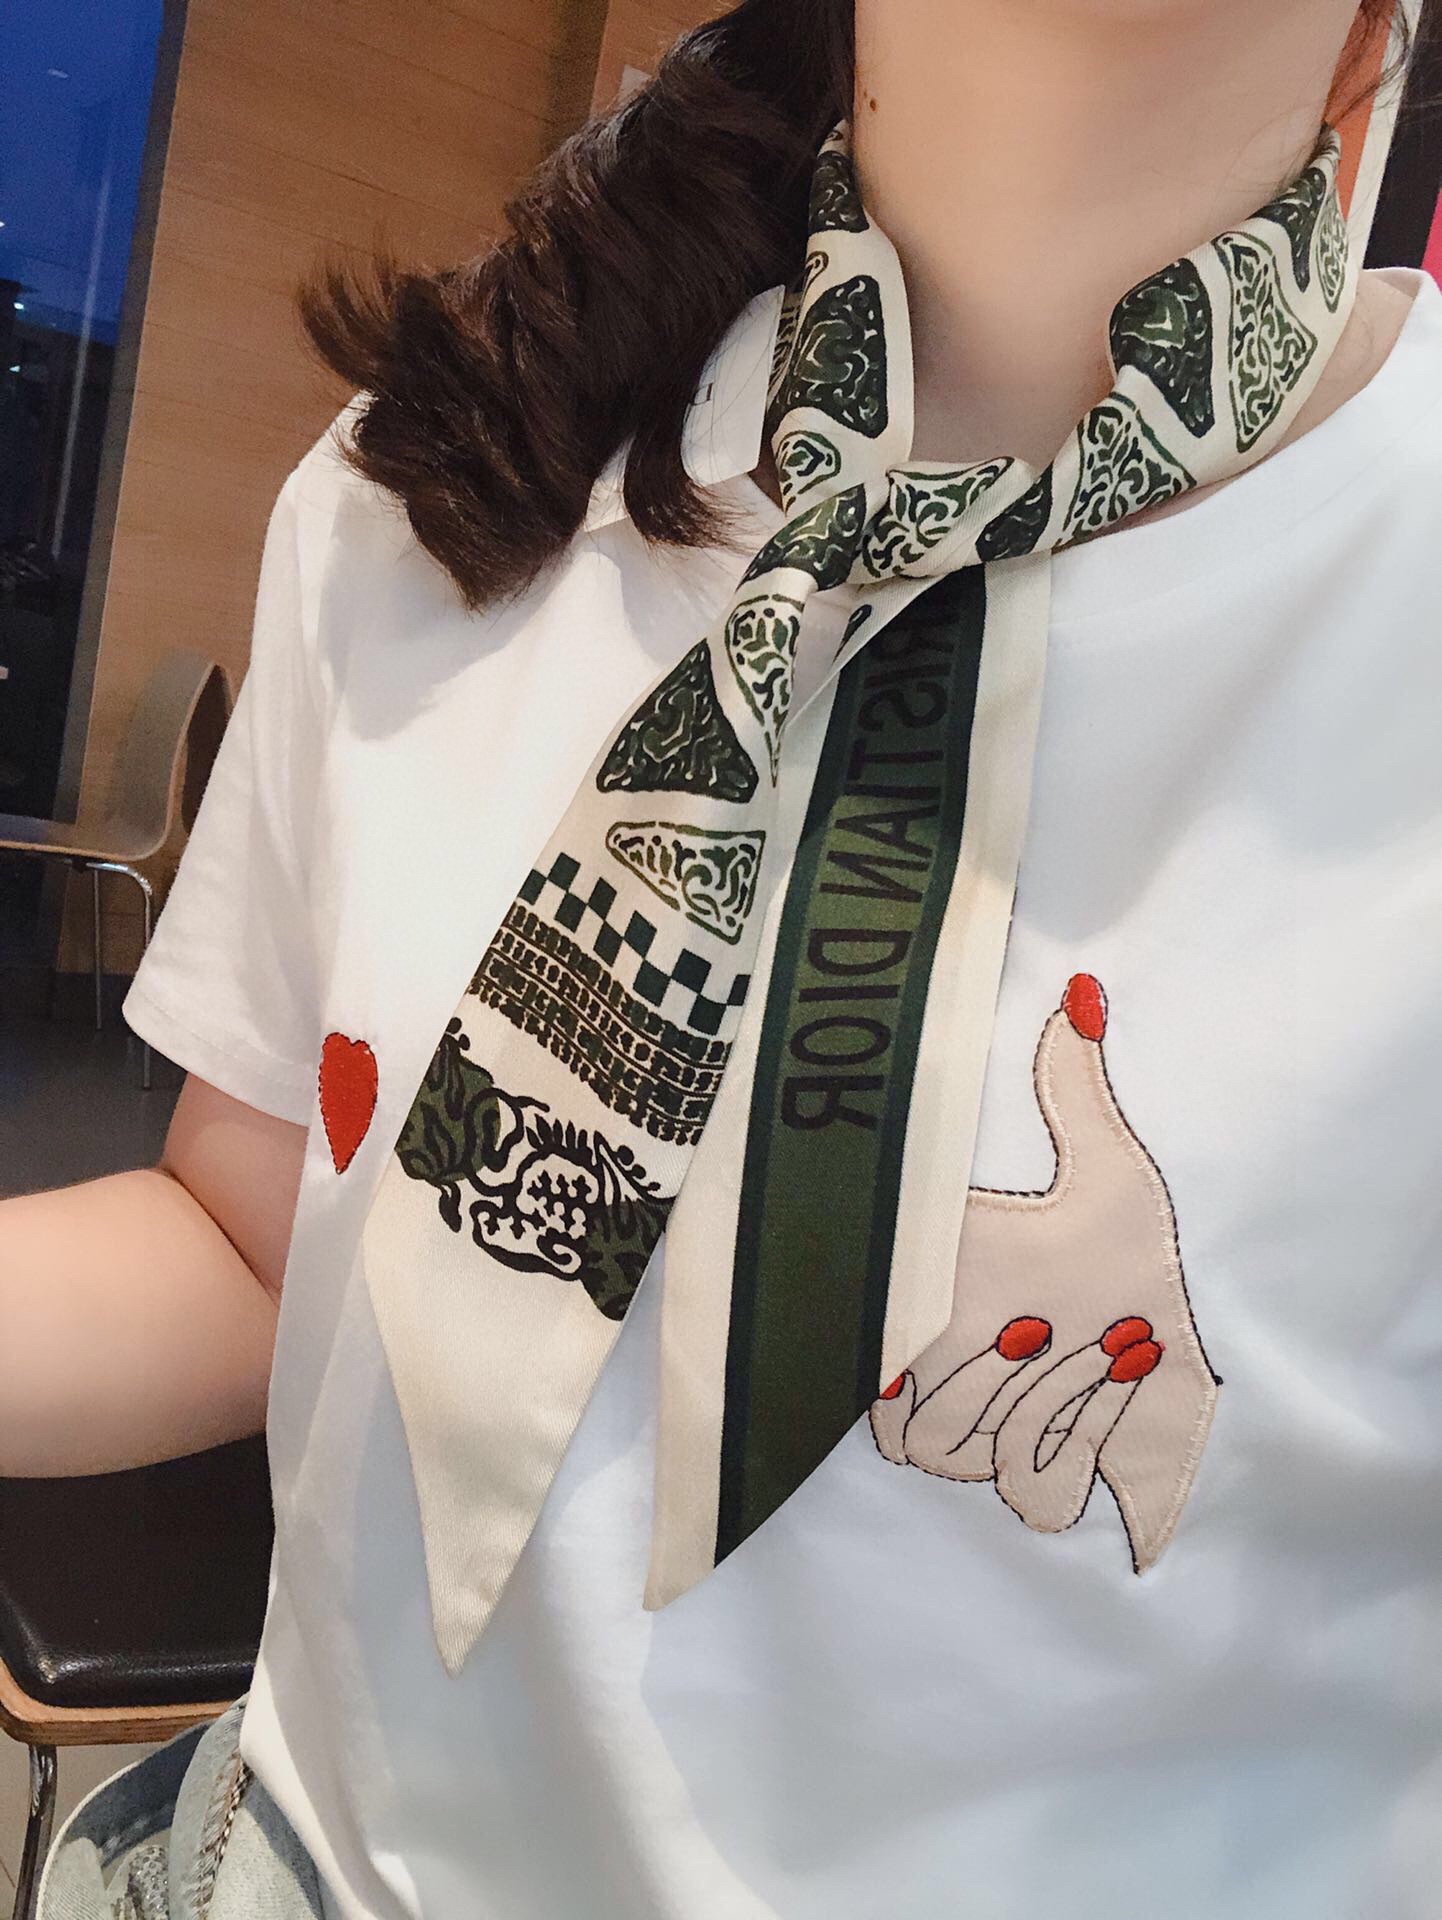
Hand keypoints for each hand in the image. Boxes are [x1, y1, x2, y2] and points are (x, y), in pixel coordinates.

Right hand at [871, 975, 1218, 1572]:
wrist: (1202, 1361)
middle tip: (1057, 1321)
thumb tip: (1081, 988)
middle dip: (994, 1370)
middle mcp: (927, 1367)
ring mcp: (968, 1438)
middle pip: (897, 1406)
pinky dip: (1067, 1446)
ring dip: (1037, 1405)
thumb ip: (1076, 1087)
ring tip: (1112, 1346)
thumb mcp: (1109, 1171)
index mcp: (929, 1286)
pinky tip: (1115, 1393)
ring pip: (941, 1449)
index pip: (839, 1314)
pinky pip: (1011, 1485)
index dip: (863, 1319)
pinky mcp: (1022, 1490)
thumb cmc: (1142, 1262)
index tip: (937, 1297)